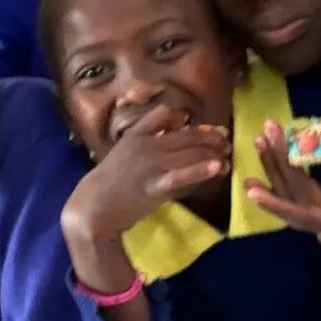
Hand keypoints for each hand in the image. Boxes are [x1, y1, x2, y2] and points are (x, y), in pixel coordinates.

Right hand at [63, 106, 230, 243]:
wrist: (94, 206)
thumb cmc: (110, 182)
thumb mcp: (125, 152)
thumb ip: (147, 141)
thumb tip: (173, 131)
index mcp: (137, 134)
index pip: (165, 114)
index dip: (187, 119)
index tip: (204, 128)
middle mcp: (146, 144)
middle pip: (186, 135)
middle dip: (210, 138)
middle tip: (226, 144)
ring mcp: (151, 165)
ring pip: (189, 153)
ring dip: (213, 154)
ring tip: (227, 159)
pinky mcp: (155, 186)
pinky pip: (181, 176)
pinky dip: (201, 170)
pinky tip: (217, 167)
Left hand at [246, 111, 320, 250]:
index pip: (300, 211)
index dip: (275, 202)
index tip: (251, 191)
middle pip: (292, 198)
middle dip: (275, 167)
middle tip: (262, 137)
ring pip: (292, 198)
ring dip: (276, 171)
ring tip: (260, 145)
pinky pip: (298, 198)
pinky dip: (286, 179)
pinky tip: (270, 163)